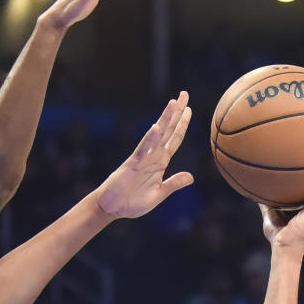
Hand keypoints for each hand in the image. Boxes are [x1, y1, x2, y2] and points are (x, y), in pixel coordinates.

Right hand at [96, 93, 193, 219]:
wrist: (112, 208)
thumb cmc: (133, 202)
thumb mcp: (159, 194)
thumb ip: (174, 183)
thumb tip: (191, 177)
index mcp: (160, 162)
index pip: (174, 139)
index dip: (182, 124)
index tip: (189, 109)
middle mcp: (153, 156)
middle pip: (168, 130)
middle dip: (177, 113)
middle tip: (185, 94)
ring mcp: (143, 158)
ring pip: (157, 134)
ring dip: (166, 119)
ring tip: (174, 102)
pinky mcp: (132, 164)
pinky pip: (143, 150)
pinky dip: (150, 139)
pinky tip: (156, 127)